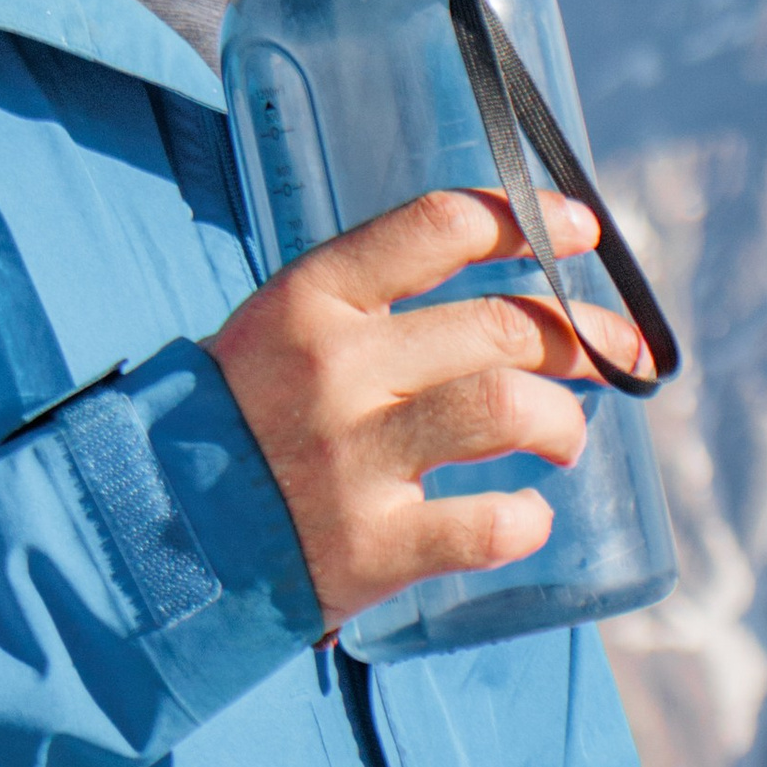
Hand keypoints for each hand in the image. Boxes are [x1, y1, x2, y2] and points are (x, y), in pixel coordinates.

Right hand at [205, 193, 647, 630]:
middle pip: (501, 326)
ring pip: (506, 410)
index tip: (582, 229)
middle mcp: (336, 367)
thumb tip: (506, 285)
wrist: (153, 530)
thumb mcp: (283, 328)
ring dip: (561, 421)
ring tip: (564, 439)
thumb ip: (374, 303)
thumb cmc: (239, 418)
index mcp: (313, 298)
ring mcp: (351, 457)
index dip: (530, 220)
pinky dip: (525, 520)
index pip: (440, 225)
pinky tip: (526, 517)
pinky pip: (486, 525)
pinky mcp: (368, 546)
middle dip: (581, 336)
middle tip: (614, 355)